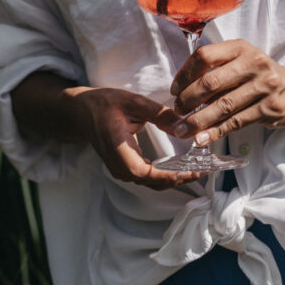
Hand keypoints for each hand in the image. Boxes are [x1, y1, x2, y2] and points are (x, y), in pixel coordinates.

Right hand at [65, 86, 204, 189]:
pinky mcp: (124, 168)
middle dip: (179, 178)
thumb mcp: (132, 101)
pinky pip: (147, 177)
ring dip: (174, 178)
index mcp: (118, 149)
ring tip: (197, 168)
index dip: (168, 176)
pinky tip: (181, 166)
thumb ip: (158, 113)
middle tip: (204, 169)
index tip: (191, 171)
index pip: (144, 173)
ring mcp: (120, 170)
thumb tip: (184, 124)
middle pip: (152, 182)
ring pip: (151, 183)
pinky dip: (165, 174)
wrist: (80, 111)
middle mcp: (119, 166)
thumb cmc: (103, 104)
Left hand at [169, 40, 284, 144]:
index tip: (174, 90)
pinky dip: (216, 132)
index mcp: (241, 47)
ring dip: (198, 120)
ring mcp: (265, 86)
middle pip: (211, 82)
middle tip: (176, 112)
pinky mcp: (270, 109)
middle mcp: (254, 63)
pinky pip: (236, 122)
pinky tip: (201, 138)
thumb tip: (181, 89)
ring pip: (223, 106)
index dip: (184, 74)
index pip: (205, 56)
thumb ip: (217, 69)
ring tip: (182, 130)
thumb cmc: (262, 76)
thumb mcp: (243, 62)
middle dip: (188, 100)